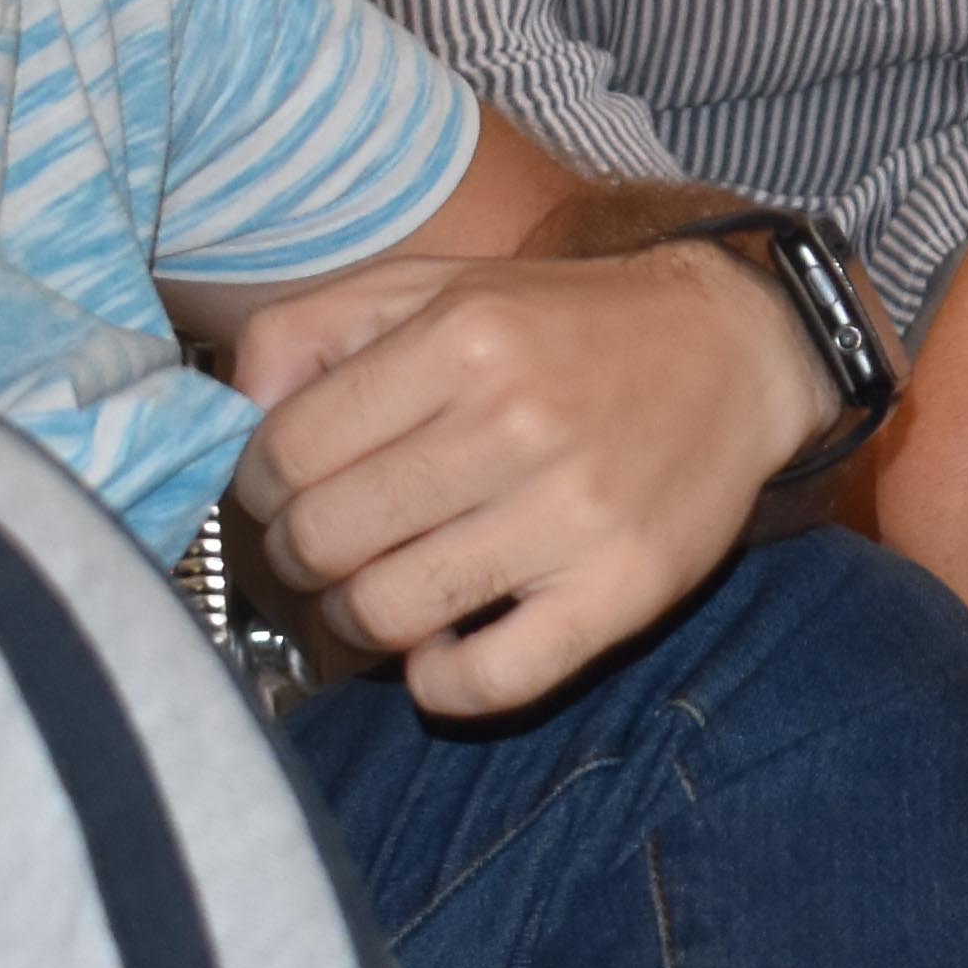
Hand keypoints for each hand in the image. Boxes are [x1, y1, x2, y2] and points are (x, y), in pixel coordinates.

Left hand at [222, 239, 837, 714]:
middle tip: (338, 542)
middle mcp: (515, 421)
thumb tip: (230, 418)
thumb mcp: (435, 285)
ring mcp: (574, 513)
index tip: (294, 488)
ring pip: (384, 614)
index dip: (262, 484)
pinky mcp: (624, 588)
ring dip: (360, 617)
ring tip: (388, 587)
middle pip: (322, 540)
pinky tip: (445, 646)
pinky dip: (441, 682)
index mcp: (461, 336)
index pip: (283, 451)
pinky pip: (489, 680)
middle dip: (303, 554)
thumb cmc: (564, 327)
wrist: (736, 353)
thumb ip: (311, 329)